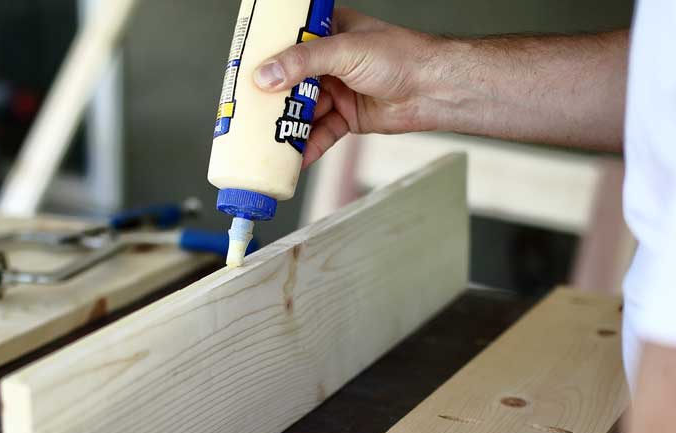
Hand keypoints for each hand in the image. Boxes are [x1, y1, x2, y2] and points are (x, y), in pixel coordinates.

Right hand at [253, 8, 444, 167]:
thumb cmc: (402, 57)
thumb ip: (303, 62)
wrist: (434, 90)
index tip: (241, 73)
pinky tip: (293, 158)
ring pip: (302, 111)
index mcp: (327, 33)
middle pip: (289, 82)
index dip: (263, 58)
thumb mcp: (345, 51)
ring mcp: (336, 90)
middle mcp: (329, 62)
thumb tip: (266, 75)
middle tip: (246, 114)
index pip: (286, 42)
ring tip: (264, 141)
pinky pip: (319, 134)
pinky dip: (307, 147)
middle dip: (270, 100)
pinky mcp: (346, 117)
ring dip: (286, 126)